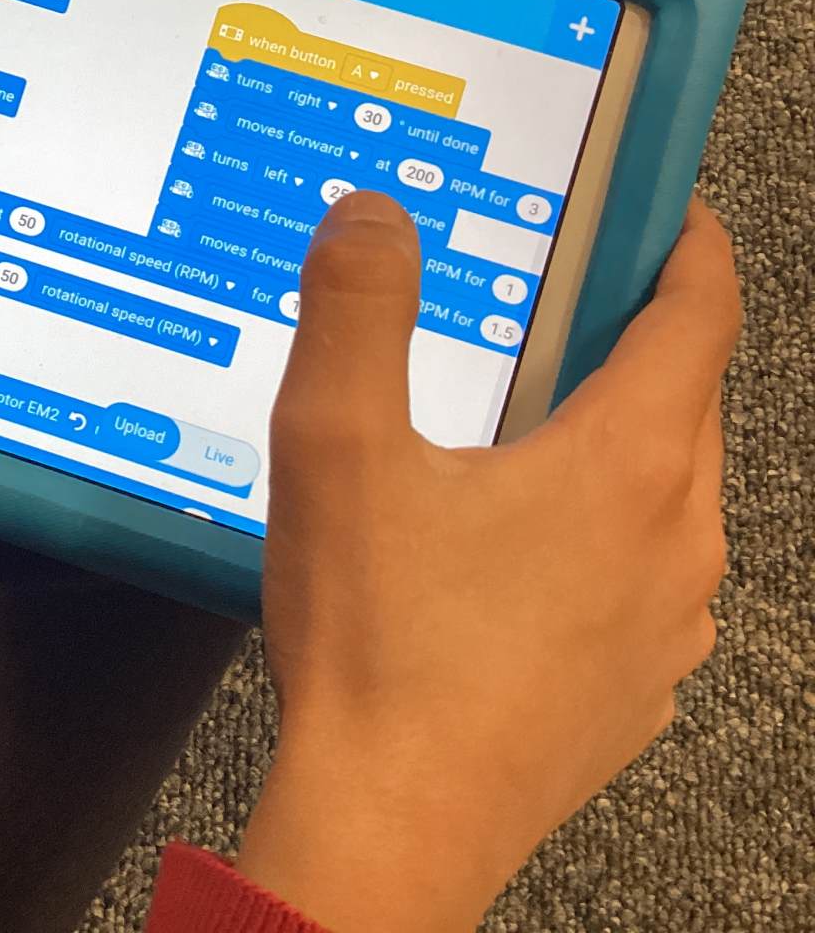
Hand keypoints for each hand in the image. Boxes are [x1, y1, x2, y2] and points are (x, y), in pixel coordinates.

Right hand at [236, 193, 738, 931]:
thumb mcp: (336, 445)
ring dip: (619, 446)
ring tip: (521, 438)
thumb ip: (356, 312)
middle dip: (640, 342)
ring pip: (670, 496)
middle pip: (689, 403)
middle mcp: (672, 542)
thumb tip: (374, 218)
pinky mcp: (637, 688)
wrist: (392, 820)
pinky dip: (602, 540)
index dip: (689, 249)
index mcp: (621, 465)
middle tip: (562, 311)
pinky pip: (646, 581)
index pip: (699, 317)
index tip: (670, 216)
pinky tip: (510, 559)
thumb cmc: (378, 645)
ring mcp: (666, 625)